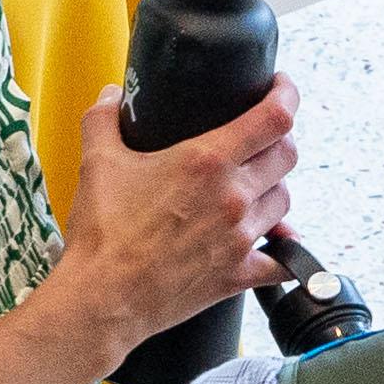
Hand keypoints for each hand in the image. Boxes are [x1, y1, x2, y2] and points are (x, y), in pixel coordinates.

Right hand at [52, 78, 300, 353]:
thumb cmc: (102, 232)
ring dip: (274, 188)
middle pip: (287, 155)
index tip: (280, 87)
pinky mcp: (238, 274)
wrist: (103, 297)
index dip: (286, 94)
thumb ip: (103, 120)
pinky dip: (285, 251)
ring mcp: (240, 238)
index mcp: (207, 160)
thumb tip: (109, 94)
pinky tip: (277, 245)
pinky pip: (282, 262)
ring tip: (255, 186)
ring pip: (284, 201)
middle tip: (262, 138)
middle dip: (279, 140)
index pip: (274, 117)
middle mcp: (233, 197)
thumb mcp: (96, 162)